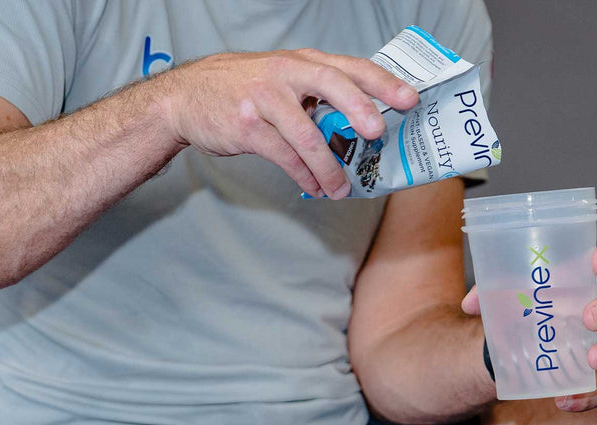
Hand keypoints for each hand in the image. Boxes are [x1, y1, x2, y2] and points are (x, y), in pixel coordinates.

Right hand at [157, 49, 418, 198]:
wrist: (186, 99)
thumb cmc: (245, 90)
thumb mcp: (283, 80)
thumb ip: (319, 96)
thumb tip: (366, 128)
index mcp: (302, 62)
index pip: (350, 67)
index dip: (383, 82)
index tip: (410, 99)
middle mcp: (285, 73)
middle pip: (331, 84)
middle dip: (359, 108)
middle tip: (378, 133)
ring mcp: (265, 99)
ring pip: (307, 134)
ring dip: (329, 167)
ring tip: (341, 189)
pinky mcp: (248, 126)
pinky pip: (285, 156)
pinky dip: (304, 176)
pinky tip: (315, 188)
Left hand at [461, 244, 596, 411]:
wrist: (507, 346)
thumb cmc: (514, 308)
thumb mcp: (498, 296)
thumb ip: (485, 293)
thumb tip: (470, 304)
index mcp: (578, 279)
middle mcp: (594, 307)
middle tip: (589, 318)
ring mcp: (596, 341)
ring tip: (593, 359)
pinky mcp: (587, 374)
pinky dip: (586, 397)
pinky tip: (564, 401)